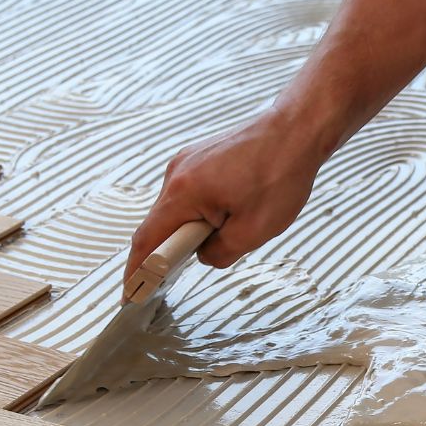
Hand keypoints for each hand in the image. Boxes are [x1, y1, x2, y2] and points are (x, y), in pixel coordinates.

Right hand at [125, 111, 328, 285]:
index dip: (136, 272)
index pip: (148, 241)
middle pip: (159, 224)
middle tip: (183, 272)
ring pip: (176, 209)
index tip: (130, 294)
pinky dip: (198, 212)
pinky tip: (227, 216)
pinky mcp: (198, 158)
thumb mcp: (253, 232)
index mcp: (183, 192)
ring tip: (228, 232)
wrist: (295, 131)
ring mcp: (186, 162)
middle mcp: (176, 173)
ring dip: (191, 229)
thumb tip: (203, 255)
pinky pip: (188, 194)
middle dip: (168, 251)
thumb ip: (219, 253)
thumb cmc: (279, 174)